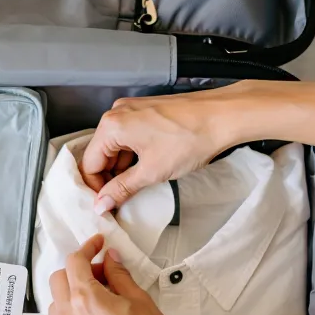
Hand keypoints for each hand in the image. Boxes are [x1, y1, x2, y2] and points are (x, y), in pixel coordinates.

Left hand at [48, 234, 213, 314]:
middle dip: (76, 272)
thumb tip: (109, 259)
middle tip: (101, 274)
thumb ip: (118, 276)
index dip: (87, 248)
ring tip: (98, 302)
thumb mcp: (140, 300)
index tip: (98, 245)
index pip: (74, 262)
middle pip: (58, 282)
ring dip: (71, 298)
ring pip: (56, 309)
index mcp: (85, 299)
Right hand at [82, 84, 260, 210]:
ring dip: (122, 168)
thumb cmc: (191, 138)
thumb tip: (102, 204)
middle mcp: (117, 113)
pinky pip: (130, 136)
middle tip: (120, 201)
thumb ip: (122, 189)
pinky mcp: (147, 111)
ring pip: (116, 146)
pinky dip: (133, 155)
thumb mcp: (152, 171)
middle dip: (109, 178)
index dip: (96, 188)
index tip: (106, 205)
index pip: (90, 163)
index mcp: (111, 125)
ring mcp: (132, 110)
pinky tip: (145, 169)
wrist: (224, 116)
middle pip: (101, 153)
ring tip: (135, 188)